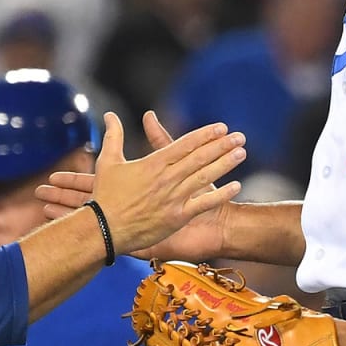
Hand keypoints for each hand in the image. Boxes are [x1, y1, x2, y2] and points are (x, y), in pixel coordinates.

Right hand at [65, 112, 244, 254]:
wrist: (104, 231)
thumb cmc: (105, 196)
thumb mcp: (107, 162)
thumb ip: (113, 136)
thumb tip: (110, 114)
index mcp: (153, 164)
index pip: (185, 144)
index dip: (204, 135)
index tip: (221, 127)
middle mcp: (166, 179)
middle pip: (200, 158)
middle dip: (221, 145)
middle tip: (240, 136)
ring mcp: (173, 198)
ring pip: (204, 177)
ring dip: (225, 164)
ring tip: (241, 153)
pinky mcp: (177, 217)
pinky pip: (203, 204)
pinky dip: (221, 195)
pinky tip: (236, 186)